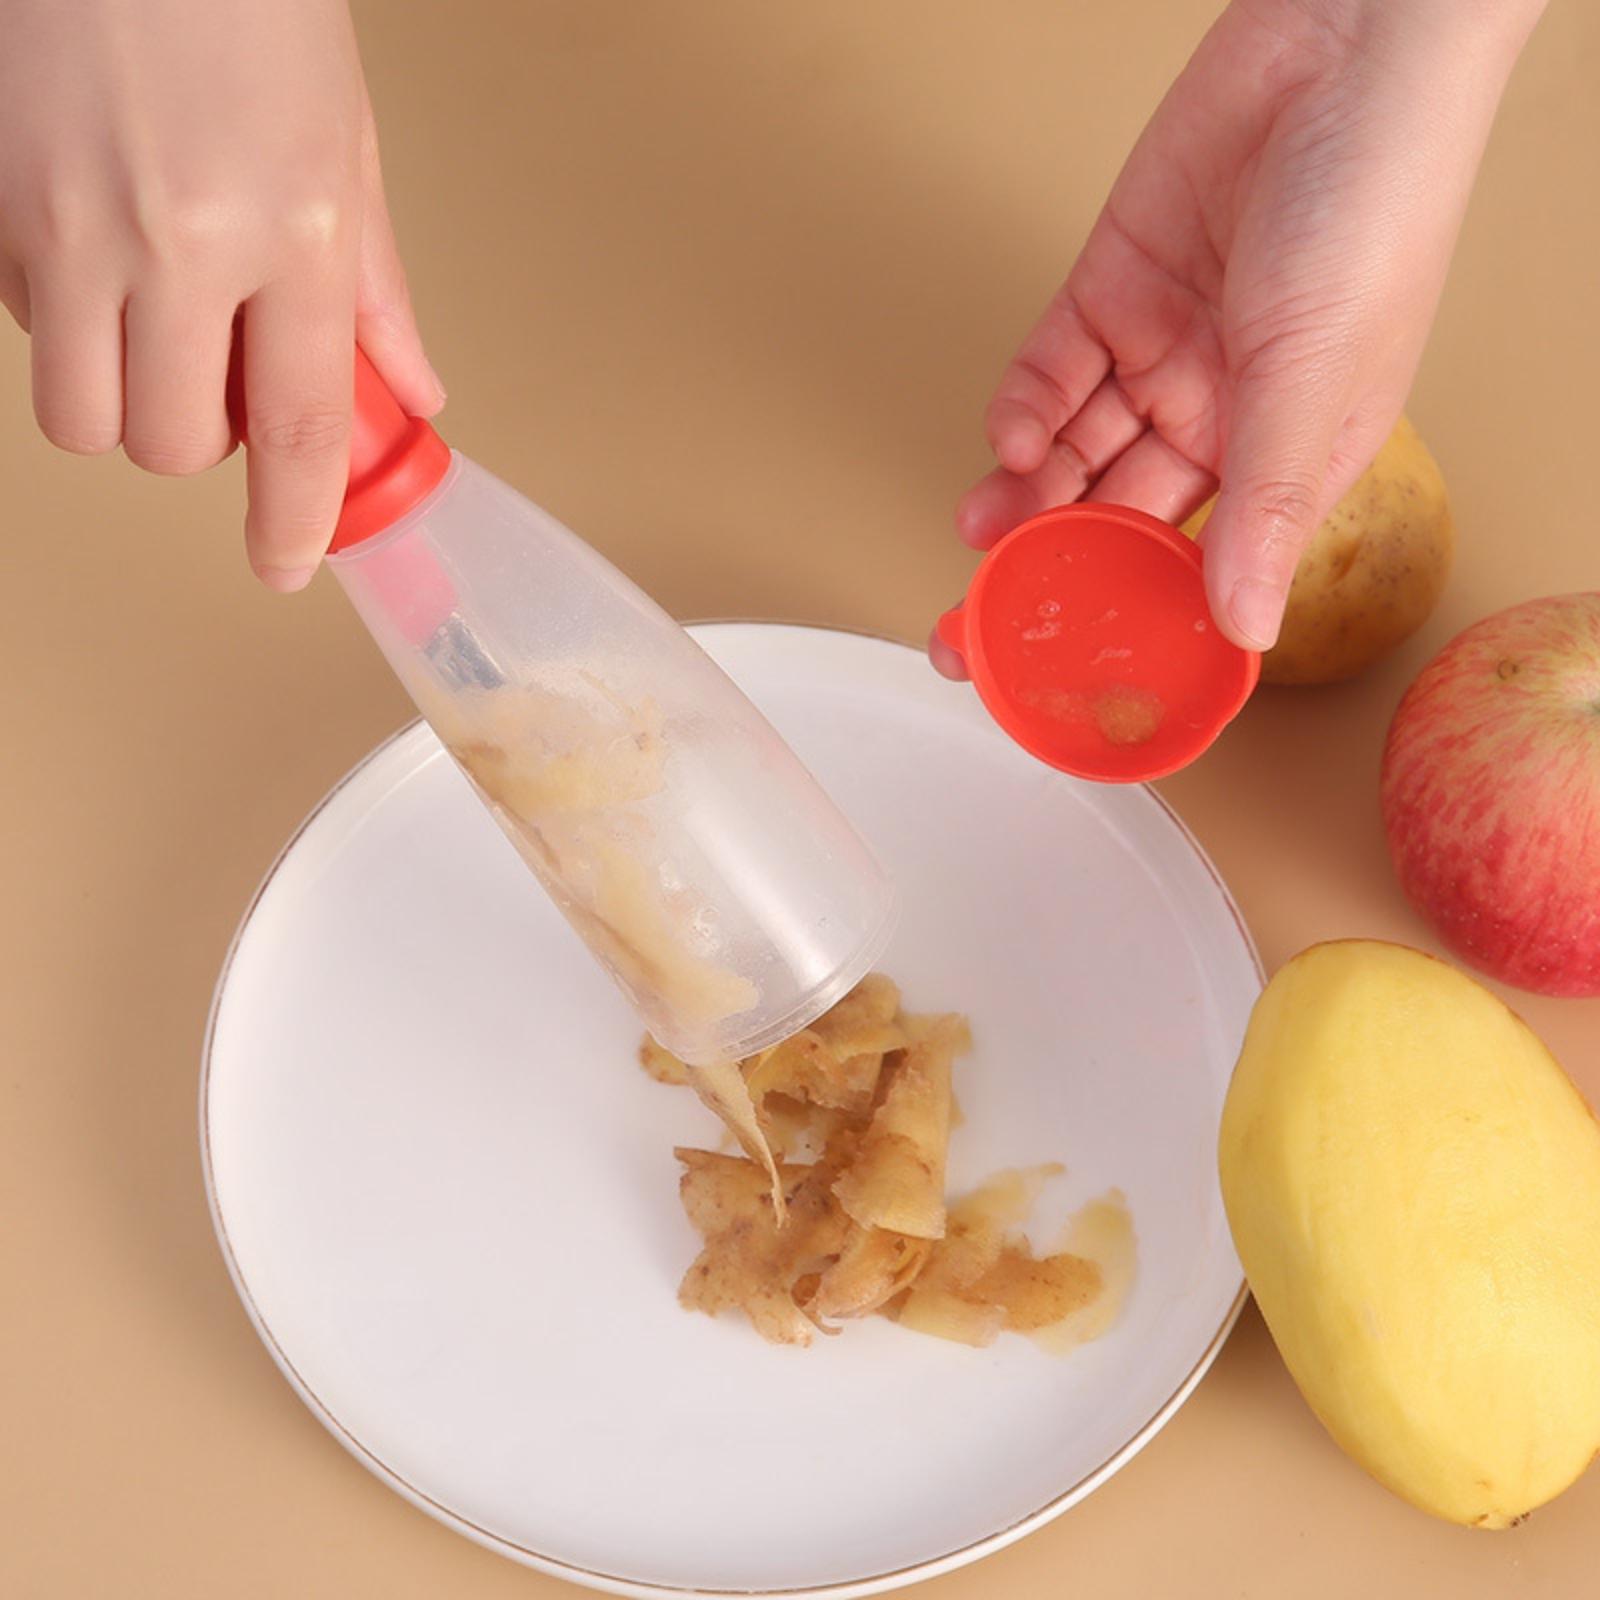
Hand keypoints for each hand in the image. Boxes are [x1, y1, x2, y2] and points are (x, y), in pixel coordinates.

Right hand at [0, 0, 442, 589]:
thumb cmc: (243, 3)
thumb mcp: (346, 144)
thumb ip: (375, 288)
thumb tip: (409, 392)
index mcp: (290, 230)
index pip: (300, 427)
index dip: (295, 519)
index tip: (287, 564)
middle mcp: (176, 241)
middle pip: (171, 444)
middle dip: (202, 447)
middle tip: (224, 384)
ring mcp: (66, 223)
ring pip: (81, 413)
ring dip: (125, 402)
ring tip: (154, 328)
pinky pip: (22, 328)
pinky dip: (62, 324)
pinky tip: (95, 255)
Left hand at [943, 0, 1542, 661]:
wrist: (1345, 46)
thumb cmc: (1375, 206)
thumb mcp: (1317, 382)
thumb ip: (1266, 508)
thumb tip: (1246, 624)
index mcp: (1287, 457)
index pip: (1195, 565)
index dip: (1127, 615)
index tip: (1063, 665)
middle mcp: (1221, 415)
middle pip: (1117, 516)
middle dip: (1050, 565)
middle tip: (981, 619)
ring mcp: (1164, 352)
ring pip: (1076, 449)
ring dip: (1025, 490)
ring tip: (983, 529)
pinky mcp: (1114, 290)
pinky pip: (1056, 369)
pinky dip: (1028, 405)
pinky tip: (1014, 432)